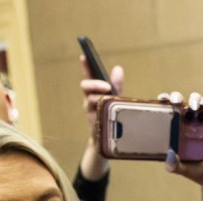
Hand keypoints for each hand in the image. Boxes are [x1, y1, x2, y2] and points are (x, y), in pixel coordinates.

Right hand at [78, 58, 123, 180]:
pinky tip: (109, 114)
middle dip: (94, 84)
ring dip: (99, 99)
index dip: (86, 66)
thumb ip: (116, 85)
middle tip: (106, 86)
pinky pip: (96, 117)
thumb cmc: (111, 116)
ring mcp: (90, 113)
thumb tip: (118, 68)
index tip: (84, 55)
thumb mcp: (115, 99)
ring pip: (90, 102)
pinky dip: (102, 114)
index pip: (89, 76)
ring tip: (108, 99)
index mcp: (95, 92)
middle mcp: (89, 101)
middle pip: (85, 88)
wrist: (107, 142)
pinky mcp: (95, 125)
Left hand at [158, 91, 202, 197]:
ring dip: (193, 99)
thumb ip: (172, 165)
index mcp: (171, 128)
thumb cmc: (191, 168)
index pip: (164, 110)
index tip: (161, 100)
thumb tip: (170, 154)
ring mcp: (197, 121)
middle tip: (176, 102)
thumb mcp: (178, 169)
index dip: (161, 102)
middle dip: (175, 96)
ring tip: (193, 107)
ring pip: (194, 101)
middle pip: (178, 101)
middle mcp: (183, 121)